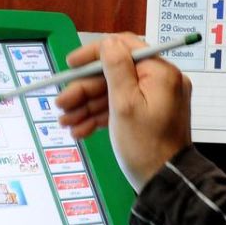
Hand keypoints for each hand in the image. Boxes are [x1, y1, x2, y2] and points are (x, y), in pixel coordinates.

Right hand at [56, 32, 191, 191]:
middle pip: (113, 75)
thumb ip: (116, 69)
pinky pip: (120, 108)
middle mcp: (160, 82)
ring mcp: (155, 100)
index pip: (123, 48)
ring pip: (113, 93)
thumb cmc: (146, 147)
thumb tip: (108, 42)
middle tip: (61, 103)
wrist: (164, 182)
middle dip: (84, 90)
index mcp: (160, 73)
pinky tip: (80, 129)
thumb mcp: (124, 105)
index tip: (71, 63)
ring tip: (66, 122)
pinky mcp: (148, 116)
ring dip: (86, 106)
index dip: (93, 54)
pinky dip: (99, 117)